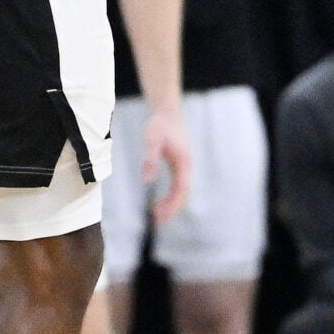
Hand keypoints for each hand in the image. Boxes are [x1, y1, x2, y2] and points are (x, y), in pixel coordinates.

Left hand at [140, 103, 193, 227]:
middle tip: (155, 222)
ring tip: (154, 215)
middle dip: (171, 209)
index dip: (172, 205)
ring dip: (171, 205)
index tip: (159, 216)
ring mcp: (184, 167)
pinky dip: (170, 198)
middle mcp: (187, 167)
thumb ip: (150, 160)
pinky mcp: (179, 166)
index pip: (181, 189)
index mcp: (184, 162)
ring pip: (181, 192)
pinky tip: (158, 202)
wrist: (167, 112)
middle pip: (183, 194)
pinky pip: (177, 187)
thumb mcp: (152, 140)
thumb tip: (147, 181)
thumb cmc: (160, 125)